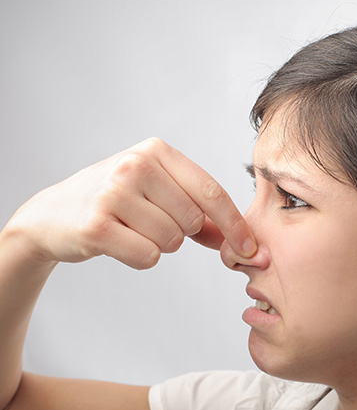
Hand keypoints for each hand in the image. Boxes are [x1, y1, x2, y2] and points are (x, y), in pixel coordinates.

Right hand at [7, 138, 255, 269]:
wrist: (54, 215)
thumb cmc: (116, 204)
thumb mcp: (159, 195)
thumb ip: (201, 216)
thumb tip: (243, 244)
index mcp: (156, 151)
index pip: (210, 191)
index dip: (235, 224)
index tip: (251, 249)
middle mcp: (135, 165)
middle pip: (192, 221)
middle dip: (181, 233)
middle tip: (149, 222)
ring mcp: (113, 193)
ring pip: (171, 241)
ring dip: (158, 244)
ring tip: (131, 228)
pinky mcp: (96, 225)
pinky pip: (147, 256)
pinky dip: (140, 257)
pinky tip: (119, 241)